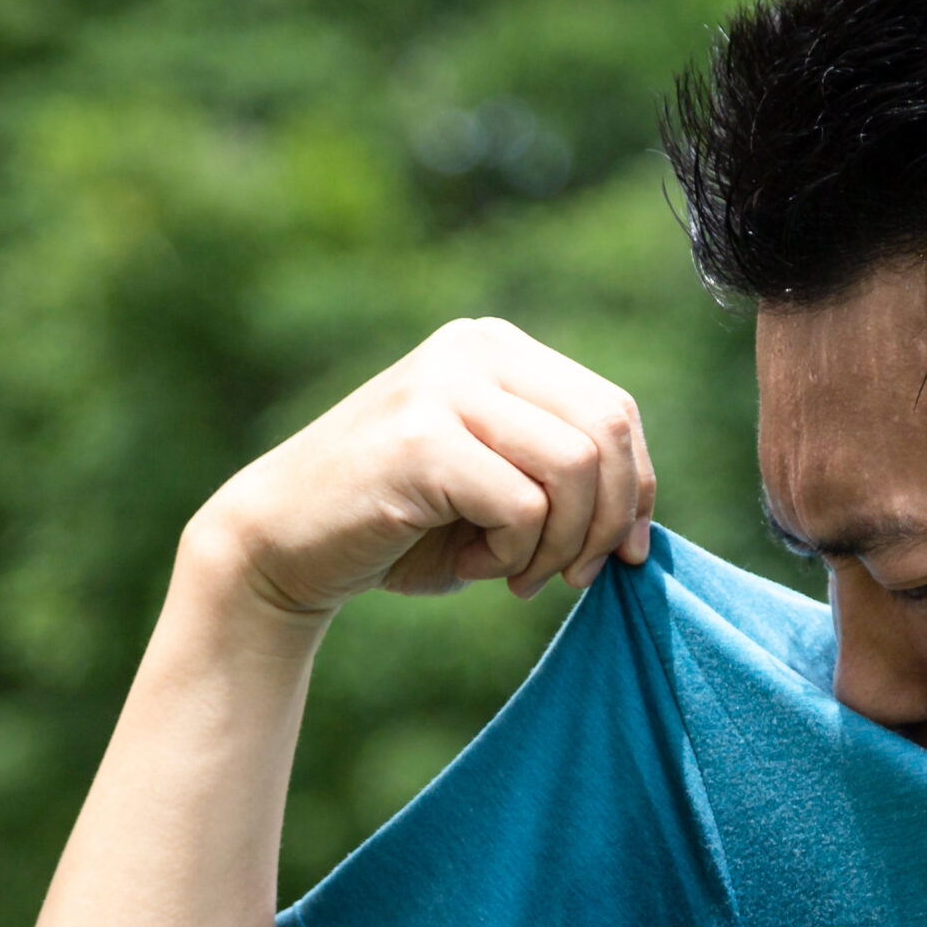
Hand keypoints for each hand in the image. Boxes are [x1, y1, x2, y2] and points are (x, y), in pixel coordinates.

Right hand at [191, 318, 657, 614]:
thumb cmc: (399, 529)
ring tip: (517, 575)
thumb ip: (564, 481)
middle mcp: (474, 349)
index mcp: (498, 349)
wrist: (281, 545)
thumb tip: (644, 523)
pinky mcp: (421, 439)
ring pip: (576, 466)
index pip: (615, 409)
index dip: (637, 489)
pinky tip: (472, 566)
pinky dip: (514, 555)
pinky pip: (523, 505)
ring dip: (561, 544)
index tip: (622, 554)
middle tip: (572, 576)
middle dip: (609, 520)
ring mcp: (444, 386)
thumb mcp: (497, 491)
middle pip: (608, 431)